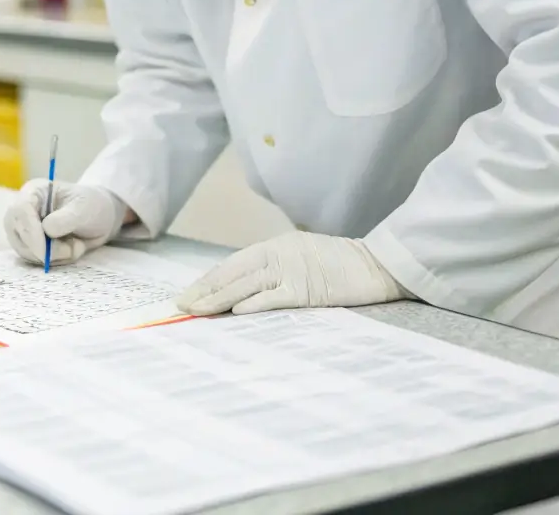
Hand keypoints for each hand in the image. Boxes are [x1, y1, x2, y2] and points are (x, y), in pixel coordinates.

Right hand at [4, 180, 127, 265]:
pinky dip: (55, 260)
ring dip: (53, 256)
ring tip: (76, 246)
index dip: (30, 232)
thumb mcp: (84, 208)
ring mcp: (25, 229)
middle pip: (17, 233)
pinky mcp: (31, 245)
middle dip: (42, 249)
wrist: (101, 219)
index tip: (44, 251)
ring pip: (25, 251)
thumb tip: (46, 230)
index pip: (20, 210)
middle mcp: (24, 210)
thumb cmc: (92, 206)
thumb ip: (65, 219)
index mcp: (34, 191)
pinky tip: (71, 250)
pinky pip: (35, 260)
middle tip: (69, 251)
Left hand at [176, 231, 407, 315]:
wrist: (377, 264)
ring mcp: (292, 270)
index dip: (209, 279)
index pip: (233, 264)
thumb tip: (247, 292)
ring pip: (246, 285)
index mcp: (276, 246)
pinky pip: (274, 297)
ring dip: (218, 299)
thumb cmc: (341, 265)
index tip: (188, 293)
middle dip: (204, 290)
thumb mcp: (303, 259)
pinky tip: (233, 312)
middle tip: (180, 304)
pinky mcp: (307, 289)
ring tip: (196, 310)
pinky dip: (253, 304)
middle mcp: (279, 253)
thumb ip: (277, 271)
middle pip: (233, 273)